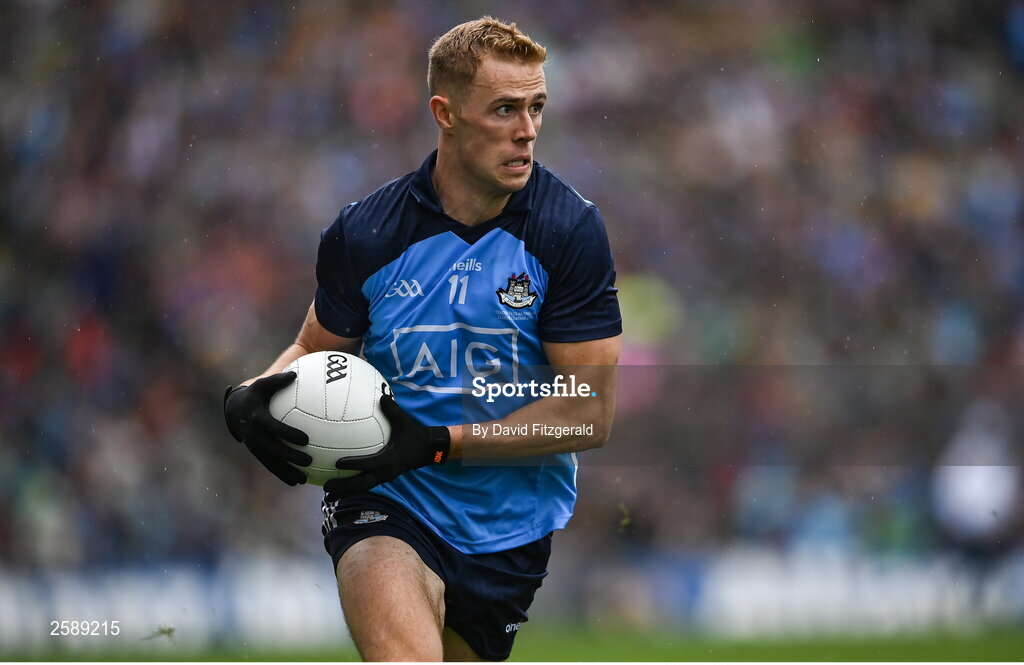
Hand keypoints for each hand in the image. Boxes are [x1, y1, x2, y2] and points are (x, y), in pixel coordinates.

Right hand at [224, 372, 310, 485]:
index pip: (275, 428)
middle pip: (274, 449)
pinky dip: (281, 474)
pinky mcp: (256, 453)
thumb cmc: (254, 394)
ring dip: (286, 471)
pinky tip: (296, 482)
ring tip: (303, 479)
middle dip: (291, 457)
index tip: (305, 439)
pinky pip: (269, 466)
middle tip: (309, 461)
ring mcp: (254, 446)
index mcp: (257, 418)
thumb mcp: (262, 384)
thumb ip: (277, 380)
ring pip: (271, 462)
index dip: (289, 435)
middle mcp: (254, 435)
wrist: (234, 410)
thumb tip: (295, 374)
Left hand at [323, 395, 449, 500]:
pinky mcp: (384, 477)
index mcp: (391, 459)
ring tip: (329, 495)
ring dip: (346, 492)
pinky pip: (367, 485)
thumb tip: (382, 397)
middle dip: (344, 487)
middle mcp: (386, 472)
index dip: (354, 464)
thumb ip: (393, 410)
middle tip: (327, 487)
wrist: (428, 449)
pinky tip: (341, 489)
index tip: (338, 463)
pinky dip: (353, 488)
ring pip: (363, 488)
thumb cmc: (414, 434)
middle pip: (363, 484)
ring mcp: (385, 477)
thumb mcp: (404, 421)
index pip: (370, 464)